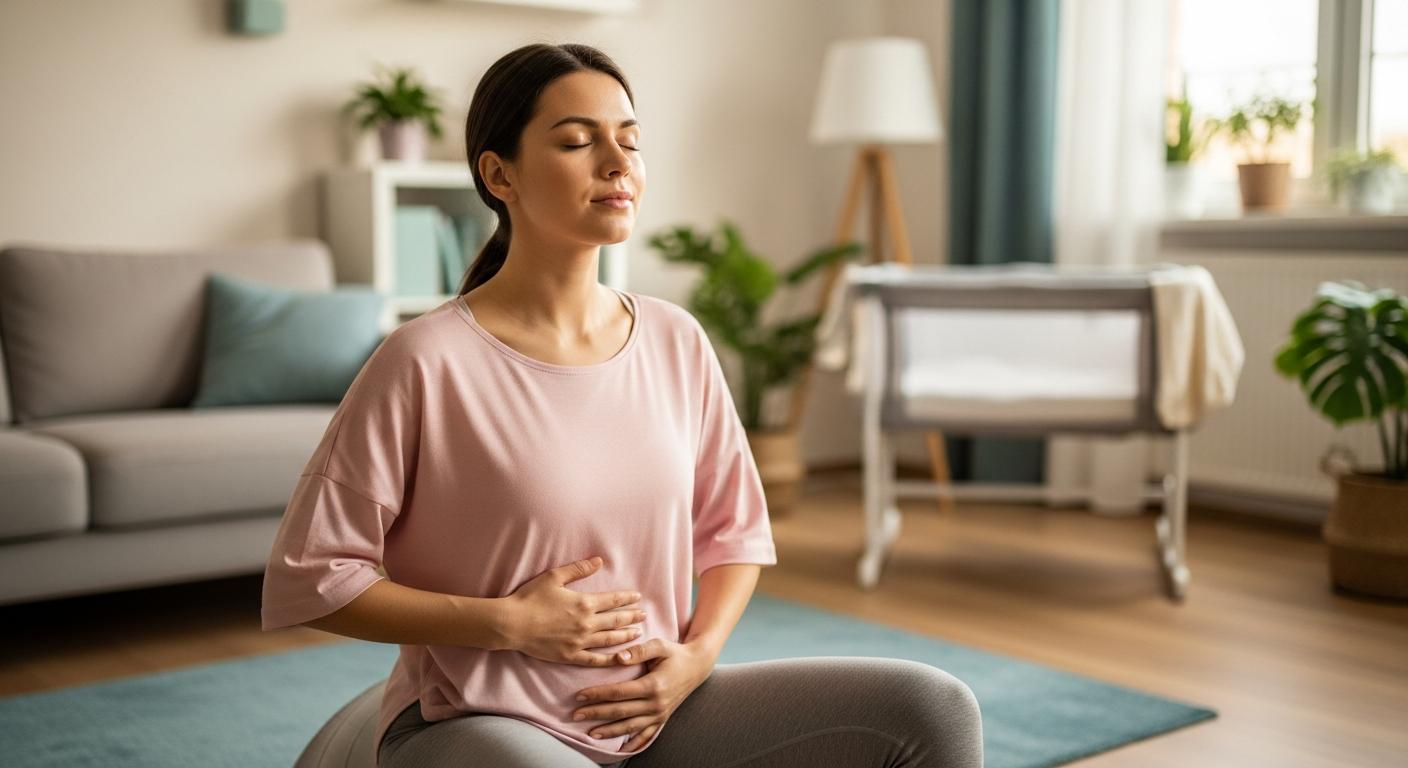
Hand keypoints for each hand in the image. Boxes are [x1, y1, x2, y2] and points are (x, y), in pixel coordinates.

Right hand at [503, 555, 646, 665]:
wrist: (511, 624)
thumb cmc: (530, 598)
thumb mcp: (554, 577)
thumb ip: (578, 569)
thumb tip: (599, 561)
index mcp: (584, 603)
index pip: (613, 600)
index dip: (627, 598)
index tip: (638, 597)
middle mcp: (586, 624)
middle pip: (616, 620)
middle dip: (632, 617)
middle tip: (643, 615)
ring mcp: (580, 642)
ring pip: (610, 640)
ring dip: (626, 636)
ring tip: (637, 633)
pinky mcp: (570, 656)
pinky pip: (595, 660)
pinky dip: (609, 660)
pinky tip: (619, 659)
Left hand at [571, 637, 716, 750]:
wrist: (697, 666)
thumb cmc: (675, 653)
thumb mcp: (660, 645)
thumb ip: (638, 650)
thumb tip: (618, 658)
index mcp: (653, 684)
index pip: (619, 692)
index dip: (597, 694)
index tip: (579, 695)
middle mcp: (656, 703)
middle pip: (620, 711)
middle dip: (596, 713)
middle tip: (575, 715)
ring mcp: (660, 714)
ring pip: (630, 726)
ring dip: (609, 731)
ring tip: (590, 734)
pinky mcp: (662, 719)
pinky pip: (646, 735)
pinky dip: (634, 744)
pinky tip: (620, 749)